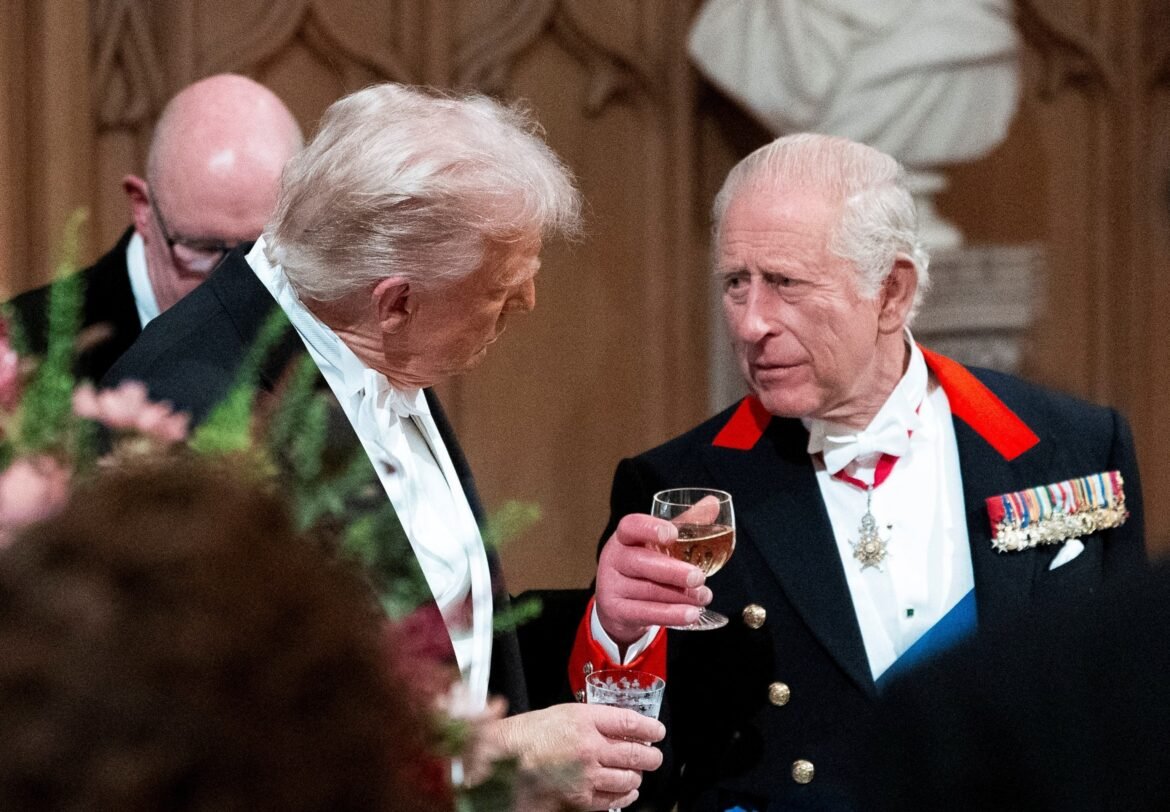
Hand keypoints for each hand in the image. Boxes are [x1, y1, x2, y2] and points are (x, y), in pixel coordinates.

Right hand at [484, 702, 664, 810]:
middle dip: (650, 756)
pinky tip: (627, 791)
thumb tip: (618, 727)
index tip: (657, 731)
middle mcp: (590, 747)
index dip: (649, 728)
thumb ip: (591, 720)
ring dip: (637, 775)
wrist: (501, 758)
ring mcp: (586, 774)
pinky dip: (625, 795)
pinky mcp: (580, 798)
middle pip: (635, 752)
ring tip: (638, 772)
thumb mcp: (562, 713)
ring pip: (628, 777)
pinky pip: (613, 799)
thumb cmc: (526, 734)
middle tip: (654, 755)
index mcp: (585, 720)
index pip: (629, 722)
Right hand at [596, 513, 711, 644]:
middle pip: (641, 562)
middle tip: (698, 576)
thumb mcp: (659, 544)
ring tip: (704, 596)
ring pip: (648, 591)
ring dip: (680, 596)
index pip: (631, 526)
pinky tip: (691, 614)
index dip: (650, 528)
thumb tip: (713, 503)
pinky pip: (646, 613)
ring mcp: (612, 585)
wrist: (619, 605)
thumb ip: (684, 524)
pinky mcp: (617, 610)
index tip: (673, 534)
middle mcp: (614, 558)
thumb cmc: (644, 566)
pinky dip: (671, 615)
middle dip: (672, 571)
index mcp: (624, 537)